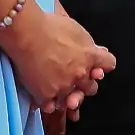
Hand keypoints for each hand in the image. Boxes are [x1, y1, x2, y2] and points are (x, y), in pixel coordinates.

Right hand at [0, 3, 114, 112]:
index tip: (96, 66)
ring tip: (62, 94)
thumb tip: (100, 51)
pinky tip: (47, 99)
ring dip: (69, 98)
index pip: (109, 64)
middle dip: (85, 85)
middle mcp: (80, 73)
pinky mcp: (45, 94)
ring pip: (72, 101)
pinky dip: (50, 104)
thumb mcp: (77, 30)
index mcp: (90, 57)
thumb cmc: (49, 27)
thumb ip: (89, 44)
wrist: (25, 33)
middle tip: (74, 80)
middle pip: (91, 88)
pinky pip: (51, 107)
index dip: (102, 65)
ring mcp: (63, 86)